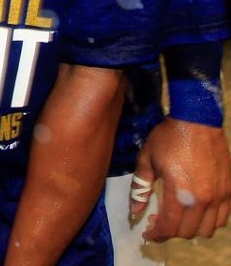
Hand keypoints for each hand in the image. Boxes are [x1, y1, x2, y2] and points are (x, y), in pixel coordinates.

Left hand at [132, 116, 230, 240]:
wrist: (197, 120)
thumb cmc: (168, 138)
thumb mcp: (146, 160)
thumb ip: (140, 188)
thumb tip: (135, 211)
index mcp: (179, 193)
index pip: (169, 227)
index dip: (157, 235)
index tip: (148, 233)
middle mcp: (202, 199)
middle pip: (188, 232)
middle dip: (171, 232)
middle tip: (159, 222)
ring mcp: (219, 196)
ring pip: (208, 229)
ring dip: (191, 229)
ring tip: (178, 218)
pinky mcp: (229, 190)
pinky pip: (223, 218)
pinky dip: (209, 221)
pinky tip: (196, 211)